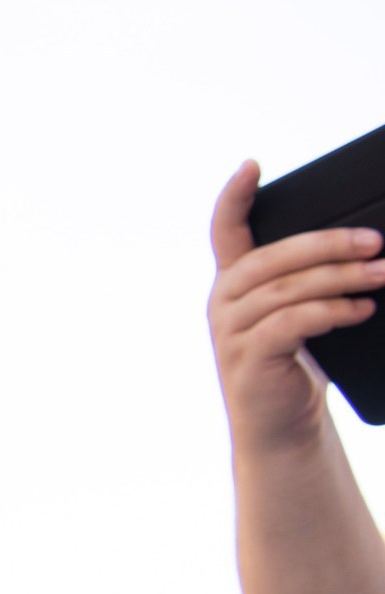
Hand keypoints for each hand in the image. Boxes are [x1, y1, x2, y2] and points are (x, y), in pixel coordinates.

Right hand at [208, 160, 382, 458]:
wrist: (282, 428)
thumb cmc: (296, 364)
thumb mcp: (298, 311)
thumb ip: (308, 280)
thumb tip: (365, 248)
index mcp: (233, 283)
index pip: (224, 230)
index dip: (234, 196)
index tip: (252, 165)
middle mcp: (224, 302)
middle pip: (271, 256)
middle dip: (327, 244)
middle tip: (375, 241)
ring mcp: (232, 332)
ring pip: (287, 288)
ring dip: (342, 277)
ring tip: (383, 275)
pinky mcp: (249, 359)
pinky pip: (291, 322)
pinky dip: (331, 311)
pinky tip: (360, 309)